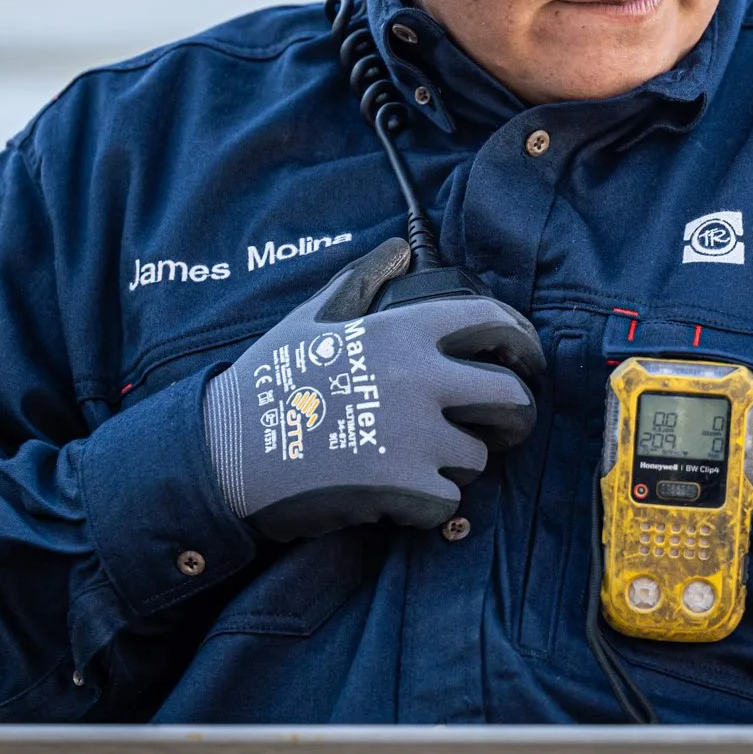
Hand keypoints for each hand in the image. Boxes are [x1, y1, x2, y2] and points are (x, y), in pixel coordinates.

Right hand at [201, 239, 541, 541]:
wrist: (226, 455)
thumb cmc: (270, 383)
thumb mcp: (312, 318)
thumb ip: (363, 281)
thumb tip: (400, 248)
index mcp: (402, 330)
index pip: (496, 321)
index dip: (525, 343)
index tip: (526, 363)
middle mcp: (419, 377)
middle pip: (513, 399)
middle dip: (515, 417)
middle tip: (497, 428)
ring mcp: (415, 435)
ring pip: (480, 457)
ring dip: (457, 465)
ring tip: (417, 461)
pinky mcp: (405, 487)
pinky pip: (450, 501)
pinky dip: (430, 505)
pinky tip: (395, 493)